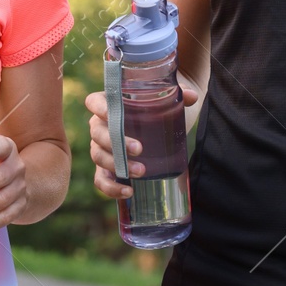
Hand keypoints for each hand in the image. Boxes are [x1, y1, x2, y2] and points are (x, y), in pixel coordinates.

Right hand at [84, 83, 198, 199]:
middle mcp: (101, 125)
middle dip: (115, 143)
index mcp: (109, 103)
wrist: (163, 122)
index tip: (111, 114)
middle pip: (97, 133)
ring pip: (98, 156)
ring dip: (117, 165)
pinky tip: (128, 192)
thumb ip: (180, 93)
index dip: (98, 108)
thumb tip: (192, 96)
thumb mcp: (170, 97)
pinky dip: (110, 188)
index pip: (94, 102)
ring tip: (142, 171)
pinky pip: (101, 179)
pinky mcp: (109, 167)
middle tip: (139, 149)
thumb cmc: (161, 105)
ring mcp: (102, 147)